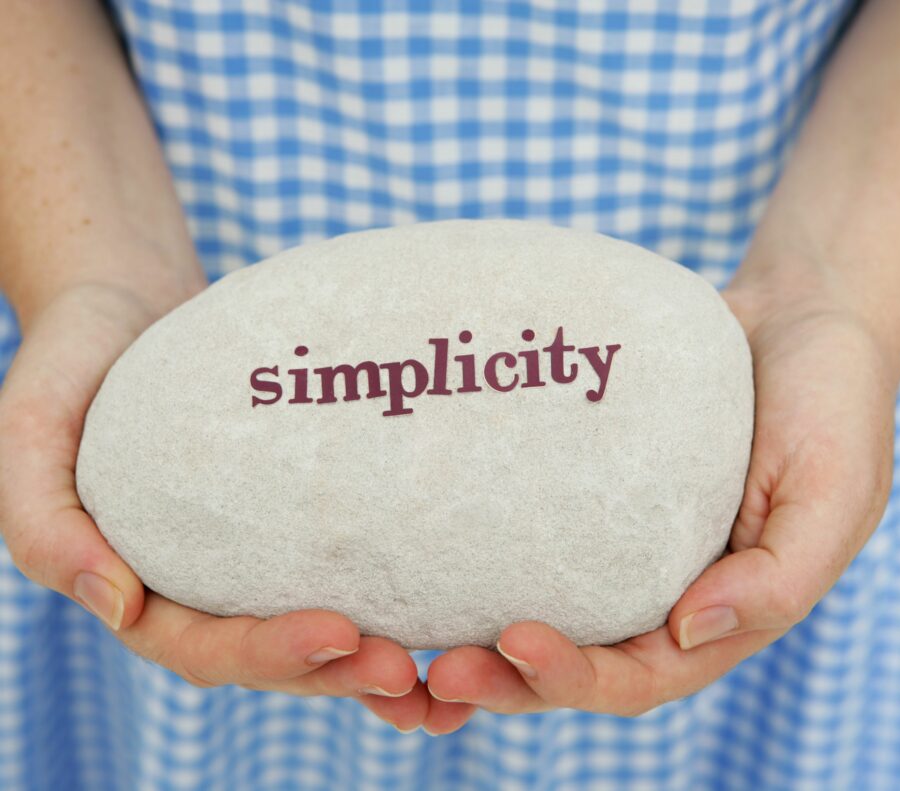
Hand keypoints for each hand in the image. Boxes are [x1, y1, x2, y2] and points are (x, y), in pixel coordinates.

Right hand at [0, 282, 474, 735]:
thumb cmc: (75, 364)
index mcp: (141, 591)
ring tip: (446, 671)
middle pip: (276, 657)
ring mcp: (254, 565)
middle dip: (340, 671)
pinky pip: (347, 572)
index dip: (268, 651)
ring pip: (322, 634)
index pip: (202, 646)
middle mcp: (203, 591)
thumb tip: (115, 603)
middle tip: (406, 669)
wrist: (131, 311)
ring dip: (378, 658)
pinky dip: (396, 601)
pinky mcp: (297, 529)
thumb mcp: (31, 431)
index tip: (340, 632)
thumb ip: (45, 522)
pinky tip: (453, 609)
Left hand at [425, 283, 898, 719]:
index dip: (575, 676)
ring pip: (548, 611)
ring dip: (482, 634)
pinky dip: (490, 556)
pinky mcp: (596, 495)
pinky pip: (539, 535)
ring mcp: (625, 547)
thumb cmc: (833, 405)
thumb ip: (780, 578)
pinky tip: (435, 546)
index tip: (512, 640)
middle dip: (507, 677)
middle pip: (578, 659)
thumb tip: (688, 633)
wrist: (801, 319)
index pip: (640, 676)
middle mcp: (666, 593)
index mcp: (722, 613)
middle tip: (435, 668)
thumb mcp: (835, 491)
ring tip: (413, 637)